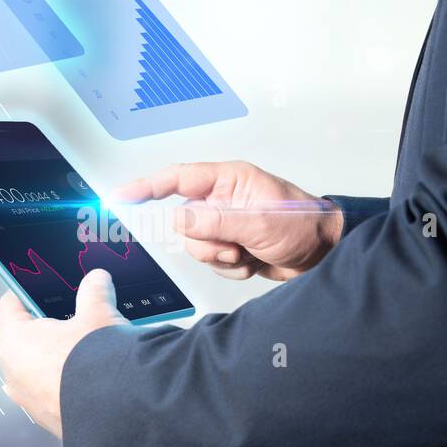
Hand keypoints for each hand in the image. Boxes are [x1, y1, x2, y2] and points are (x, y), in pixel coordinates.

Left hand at [0, 269, 126, 436]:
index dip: (27, 291)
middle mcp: (12, 371)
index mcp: (14, 339)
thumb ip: (94, 292)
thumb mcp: (99, 316)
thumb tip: (97, 280)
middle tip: (66, 318)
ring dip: (52, 357)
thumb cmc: (95, 366)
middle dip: (43, 327)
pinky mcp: (44, 417)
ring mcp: (26, 398)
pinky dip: (60, 381)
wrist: (116, 413)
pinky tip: (84, 376)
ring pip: (34, 367)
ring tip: (80, 349)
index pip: (10, 303)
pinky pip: (47, 390)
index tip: (35, 288)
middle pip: (22, 338)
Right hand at [115, 161, 344, 280]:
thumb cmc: (303, 226)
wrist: (325, 253)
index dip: (147, 186)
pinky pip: (213, 261)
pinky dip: (231, 267)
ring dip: (220, 257)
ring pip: (197, 245)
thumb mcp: (259, 223)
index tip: (122, 196)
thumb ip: (216, 221)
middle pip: (184, 222)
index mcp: (229, 180)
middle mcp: (223, 199)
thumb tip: (178, 217)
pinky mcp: (231, 244)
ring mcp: (226, 223)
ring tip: (248, 254)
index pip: (178, 178)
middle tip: (233, 247)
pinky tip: (253, 262)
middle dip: (205, 242)